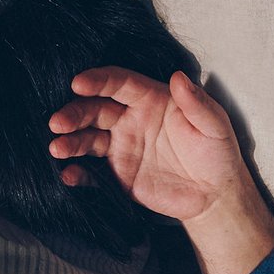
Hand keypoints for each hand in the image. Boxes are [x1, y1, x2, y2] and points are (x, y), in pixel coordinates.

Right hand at [49, 68, 255, 225]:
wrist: (215, 195)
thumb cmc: (218, 152)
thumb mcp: (215, 125)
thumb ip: (196, 103)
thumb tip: (178, 78)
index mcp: (150, 99)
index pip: (119, 83)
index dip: (98, 81)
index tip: (78, 82)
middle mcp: (130, 119)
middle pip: (95, 109)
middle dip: (74, 113)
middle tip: (57, 122)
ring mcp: (121, 147)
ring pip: (88, 139)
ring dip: (70, 141)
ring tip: (56, 147)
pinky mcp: (119, 175)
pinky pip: (93, 173)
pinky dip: (78, 174)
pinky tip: (67, 175)